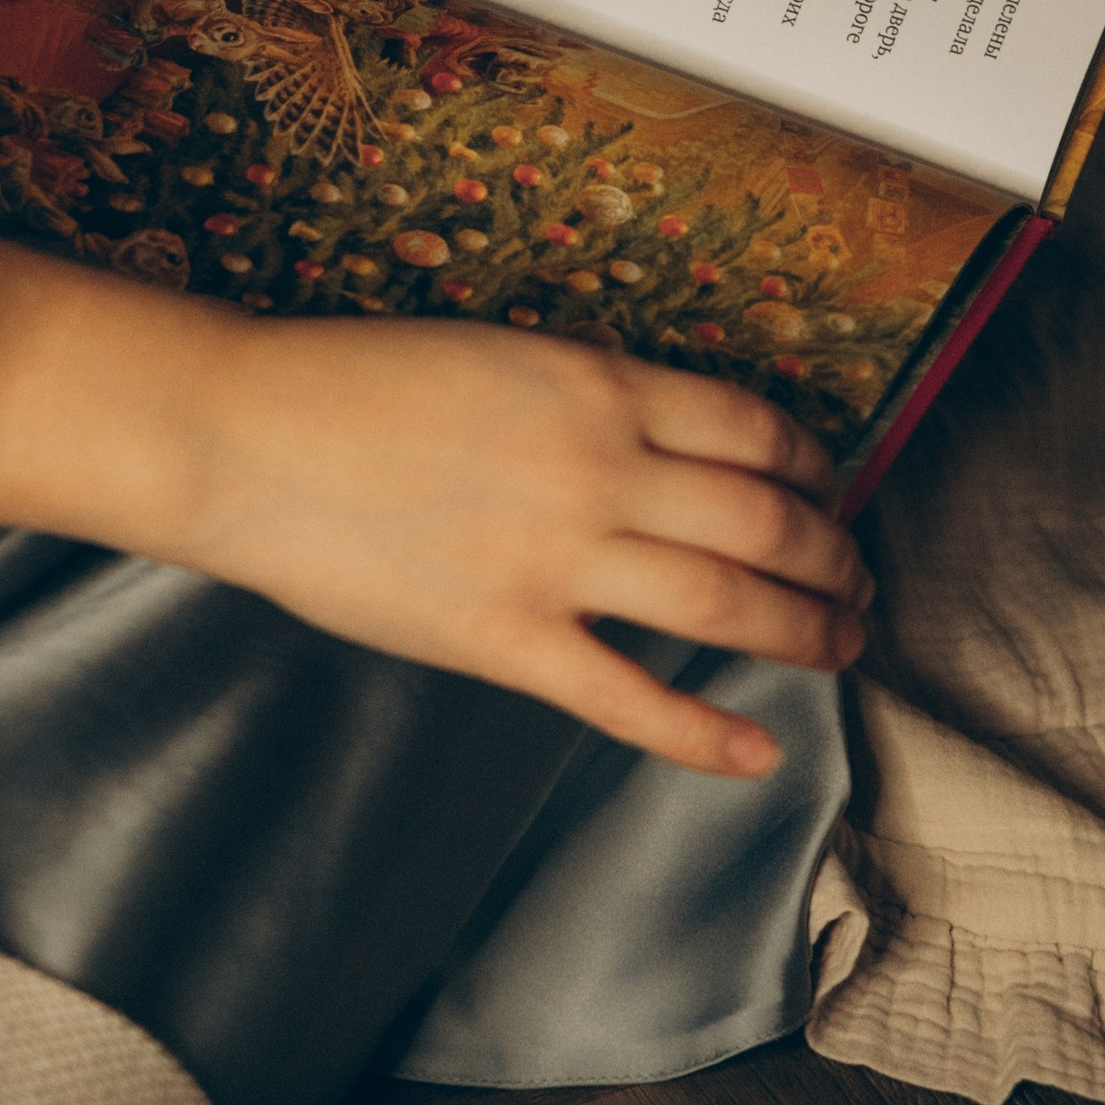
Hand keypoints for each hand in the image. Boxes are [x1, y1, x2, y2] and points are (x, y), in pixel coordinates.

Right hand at [0, 231, 869, 779]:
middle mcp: (594, 465)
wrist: (244, 433)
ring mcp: (552, 558)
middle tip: (860, 581)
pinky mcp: (504, 640)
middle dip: (834, 556)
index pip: (753, 426)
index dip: (815, 465)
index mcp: (593, 383)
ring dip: (805, 632)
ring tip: (840, 648)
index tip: (833, 488)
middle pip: (765, 519)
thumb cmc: (354, 382)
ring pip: (726, 604)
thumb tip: (675, 443)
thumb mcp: (496, 354)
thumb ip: (588, 397)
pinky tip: (759, 750)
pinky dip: (708, 735)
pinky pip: (631, 699)